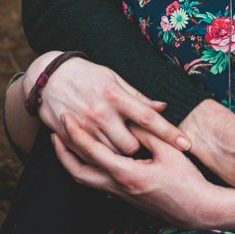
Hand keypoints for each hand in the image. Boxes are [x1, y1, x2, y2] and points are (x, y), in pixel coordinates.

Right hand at [31, 53, 190, 159]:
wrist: (48, 76)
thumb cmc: (87, 75)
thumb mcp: (114, 80)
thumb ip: (138, 98)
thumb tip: (163, 108)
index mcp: (115, 96)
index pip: (148, 118)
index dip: (169, 132)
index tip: (186, 144)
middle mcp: (100, 113)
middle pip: (130, 145)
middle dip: (140, 151)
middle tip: (148, 151)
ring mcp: (84, 127)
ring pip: (111, 155)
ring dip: (121, 157)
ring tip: (128, 153)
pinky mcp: (69, 136)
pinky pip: (90, 157)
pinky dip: (101, 158)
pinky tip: (108, 155)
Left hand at [52, 120, 223, 229]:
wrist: (197, 210)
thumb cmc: (187, 180)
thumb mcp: (169, 151)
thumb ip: (146, 134)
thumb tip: (127, 121)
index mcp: (126, 174)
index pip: (92, 152)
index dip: (76, 134)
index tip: (66, 118)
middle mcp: (117, 187)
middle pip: (77, 171)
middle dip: (62, 152)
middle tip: (55, 132)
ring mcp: (119, 194)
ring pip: (84, 180)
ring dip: (70, 162)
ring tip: (64, 144)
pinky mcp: (124, 197)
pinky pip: (95, 182)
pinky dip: (84, 168)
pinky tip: (86, 156)